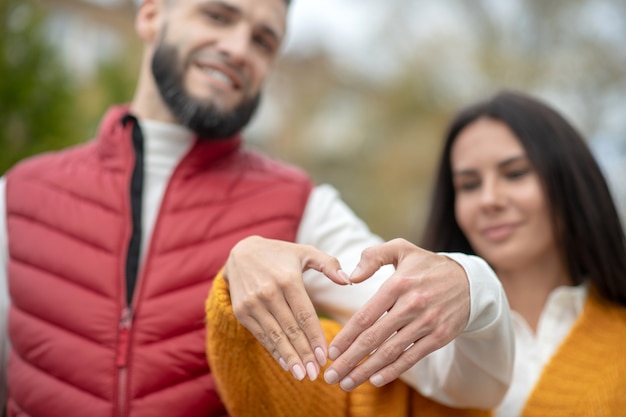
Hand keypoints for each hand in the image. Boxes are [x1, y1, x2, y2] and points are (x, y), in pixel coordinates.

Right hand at [224, 235, 350, 381]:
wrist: (240, 253)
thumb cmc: (280, 254)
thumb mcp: (305, 253)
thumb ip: (329, 264)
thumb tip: (349, 280)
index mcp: (288, 279)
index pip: (304, 314)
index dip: (315, 337)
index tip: (325, 356)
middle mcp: (268, 292)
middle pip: (290, 329)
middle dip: (304, 354)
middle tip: (316, 373)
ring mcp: (253, 303)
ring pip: (275, 335)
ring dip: (290, 357)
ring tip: (303, 375)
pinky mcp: (241, 311)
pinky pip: (261, 335)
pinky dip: (274, 351)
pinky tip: (286, 364)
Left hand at [323, 238, 470, 390]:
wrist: (470, 281)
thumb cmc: (426, 265)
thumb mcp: (401, 249)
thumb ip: (373, 257)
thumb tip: (350, 277)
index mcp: (398, 284)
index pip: (366, 316)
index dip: (346, 336)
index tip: (331, 351)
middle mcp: (412, 305)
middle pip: (374, 338)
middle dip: (349, 360)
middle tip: (331, 376)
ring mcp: (427, 322)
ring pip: (390, 352)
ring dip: (366, 370)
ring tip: (347, 383)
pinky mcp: (439, 336)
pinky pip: (412, 357)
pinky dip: (393, 371)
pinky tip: (375, 380)